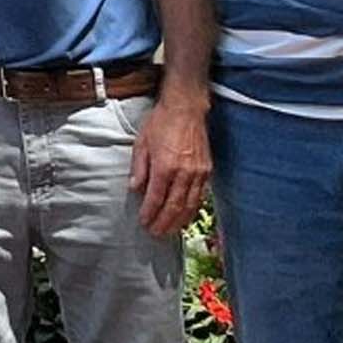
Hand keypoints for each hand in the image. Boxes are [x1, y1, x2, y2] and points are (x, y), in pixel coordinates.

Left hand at [130, 92, 210, 236]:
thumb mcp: (141, 142)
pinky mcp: (207, 171)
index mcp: (165, 165)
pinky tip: (185, 217)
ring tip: (169, 231)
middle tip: (155, 233)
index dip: (150, 212)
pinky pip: (199, 197)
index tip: (143, 222)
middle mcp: (184, 172)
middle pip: (174, 205)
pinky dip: (192, 210)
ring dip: (179, 221)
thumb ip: (139, 167)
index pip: (156, 196)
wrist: (186, 109)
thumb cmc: (161, 123)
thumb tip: (135, 189)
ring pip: (189, 205)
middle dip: (164, 222)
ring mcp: (198, 173)